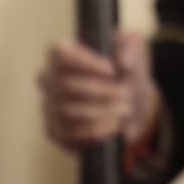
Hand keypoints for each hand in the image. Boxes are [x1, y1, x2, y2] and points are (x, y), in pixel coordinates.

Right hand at [38, 30, 158, 150]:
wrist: (131, 101)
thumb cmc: (125, 69)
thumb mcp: (134, 48)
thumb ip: (131, 48)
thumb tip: (125, 64)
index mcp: (62, 53)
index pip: (60, 55)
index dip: (85, 63)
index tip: (112, 70)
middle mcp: (49, 79)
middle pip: (65, 85)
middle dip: (100, 91)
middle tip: (125, 93)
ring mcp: (49, 107)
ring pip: (67, 112)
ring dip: (100, 112)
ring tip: (125, 110)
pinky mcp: (55, 132)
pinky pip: (66, 135)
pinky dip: (93, 132)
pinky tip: (113, 126)